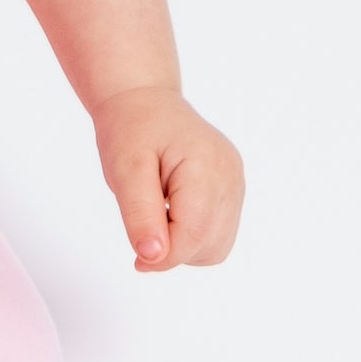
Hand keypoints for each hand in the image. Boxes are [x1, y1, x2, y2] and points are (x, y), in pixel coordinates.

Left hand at [92, 87, 243, 272]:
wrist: (144, 102)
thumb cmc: (131, 129)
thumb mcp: (124, 170)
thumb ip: (139, 214)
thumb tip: (153, 256)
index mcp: (207, 166)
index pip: (195, 234)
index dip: (165, 257)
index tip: (138, 260)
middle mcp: (231, 176)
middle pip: (211, 245)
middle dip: (175, 251)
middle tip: (144, 229)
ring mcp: (236, 183)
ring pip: (219, 245)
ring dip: (186, 247)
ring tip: (158, 216)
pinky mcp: (233, 190)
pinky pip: (219, 232)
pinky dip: (194, 237)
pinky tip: (172, 214)